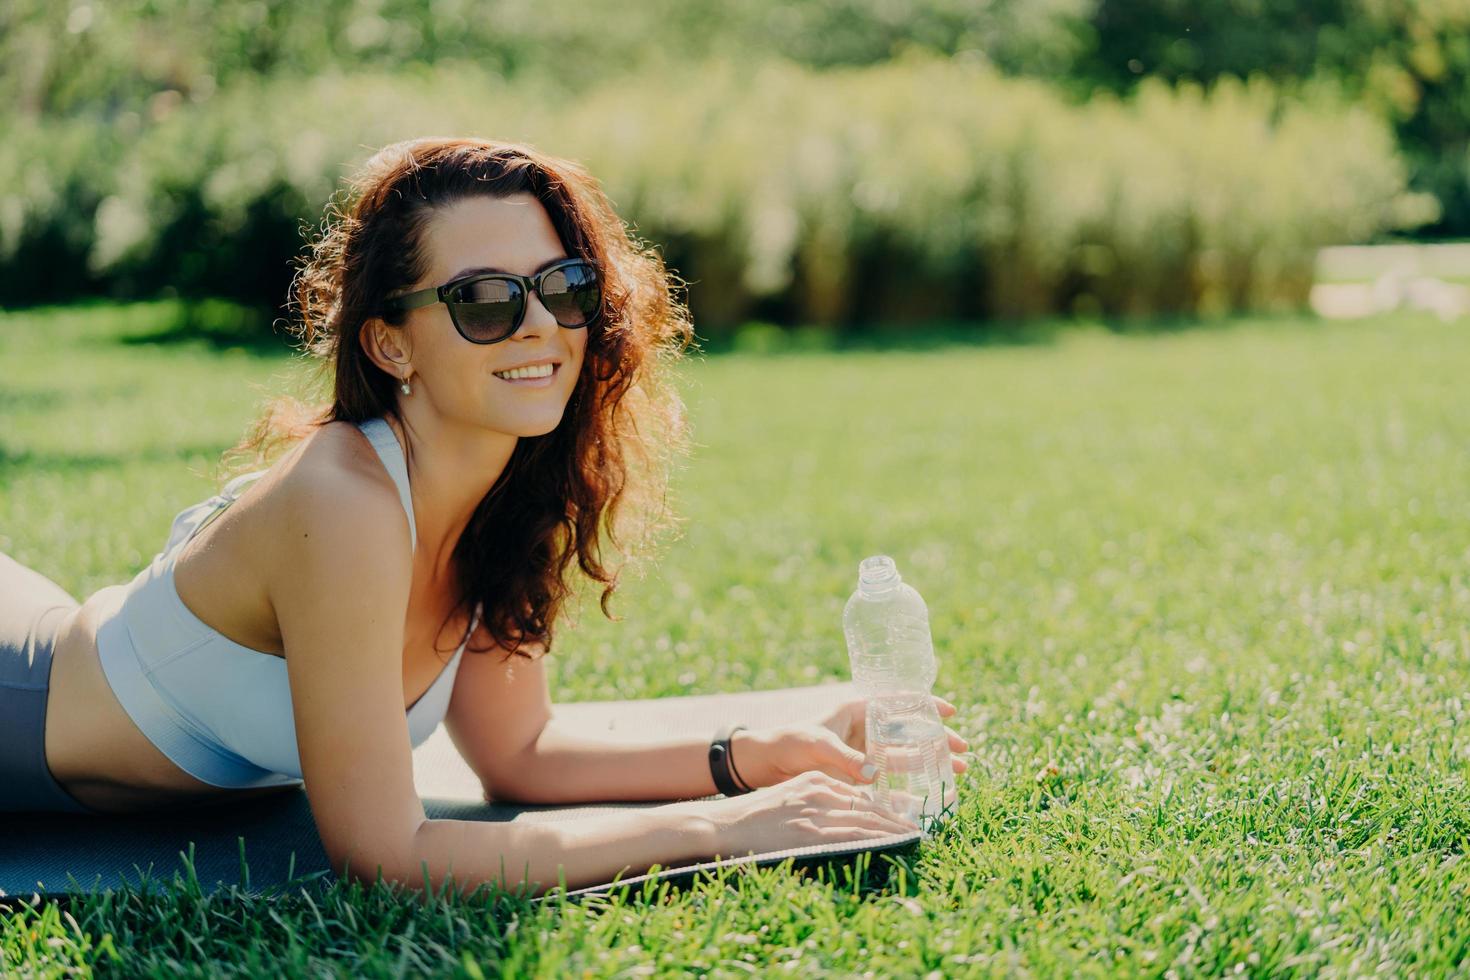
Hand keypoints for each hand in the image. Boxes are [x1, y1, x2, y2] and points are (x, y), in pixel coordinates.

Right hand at [669, 770, 921, 858]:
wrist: (724, 824)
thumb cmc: (755, 817)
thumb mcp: (792, 798)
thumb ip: (819, 802)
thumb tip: (849, 816)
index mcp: (817, 783)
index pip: (863, 791)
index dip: (891, 801)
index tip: (915, 807)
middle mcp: (822, 792)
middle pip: (872, 802)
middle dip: (904, 809)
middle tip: (932, 814)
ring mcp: (817, 812)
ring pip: (868, 817)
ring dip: (898, 825)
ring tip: (923, 830)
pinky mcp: (812, 831)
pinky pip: (854, 834)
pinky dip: (879, 837)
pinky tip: (897, 841)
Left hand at [730, 695, 969, 788]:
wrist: (768, 764)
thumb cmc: (790, 742)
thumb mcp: (817, 744)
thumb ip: (845, 757)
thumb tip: (875, 773)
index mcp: (858, 710)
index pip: (898, 702)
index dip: (926, 704)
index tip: (951, 711)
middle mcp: (867, 730)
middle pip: (911, 732)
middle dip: (938, 740)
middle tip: (963, 751)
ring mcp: (867, 754)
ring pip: (907, 756)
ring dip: (933, 763)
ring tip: (959, 772)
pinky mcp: (862, 777)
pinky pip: (893, 779)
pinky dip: (913, 785)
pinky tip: (933, 793)